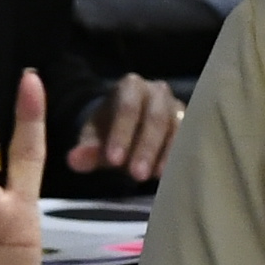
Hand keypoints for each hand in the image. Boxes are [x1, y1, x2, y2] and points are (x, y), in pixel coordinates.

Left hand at [65, 73, 181, 184]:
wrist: (127, 126)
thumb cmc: (109, 130)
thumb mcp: (93, 138)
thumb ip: (86, 149)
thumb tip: (75, 160)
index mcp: (129, 86)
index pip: (127, 107)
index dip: (121, 134)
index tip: (114, 161)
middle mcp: (157, 92)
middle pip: (155, 117)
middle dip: (145, 147)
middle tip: (136, 175)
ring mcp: (176, 106)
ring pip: (176, 127)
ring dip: (166, 154)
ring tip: (155, 177)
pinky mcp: (189, 123)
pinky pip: (190, 138)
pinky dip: (180, 156)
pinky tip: (171, 175)